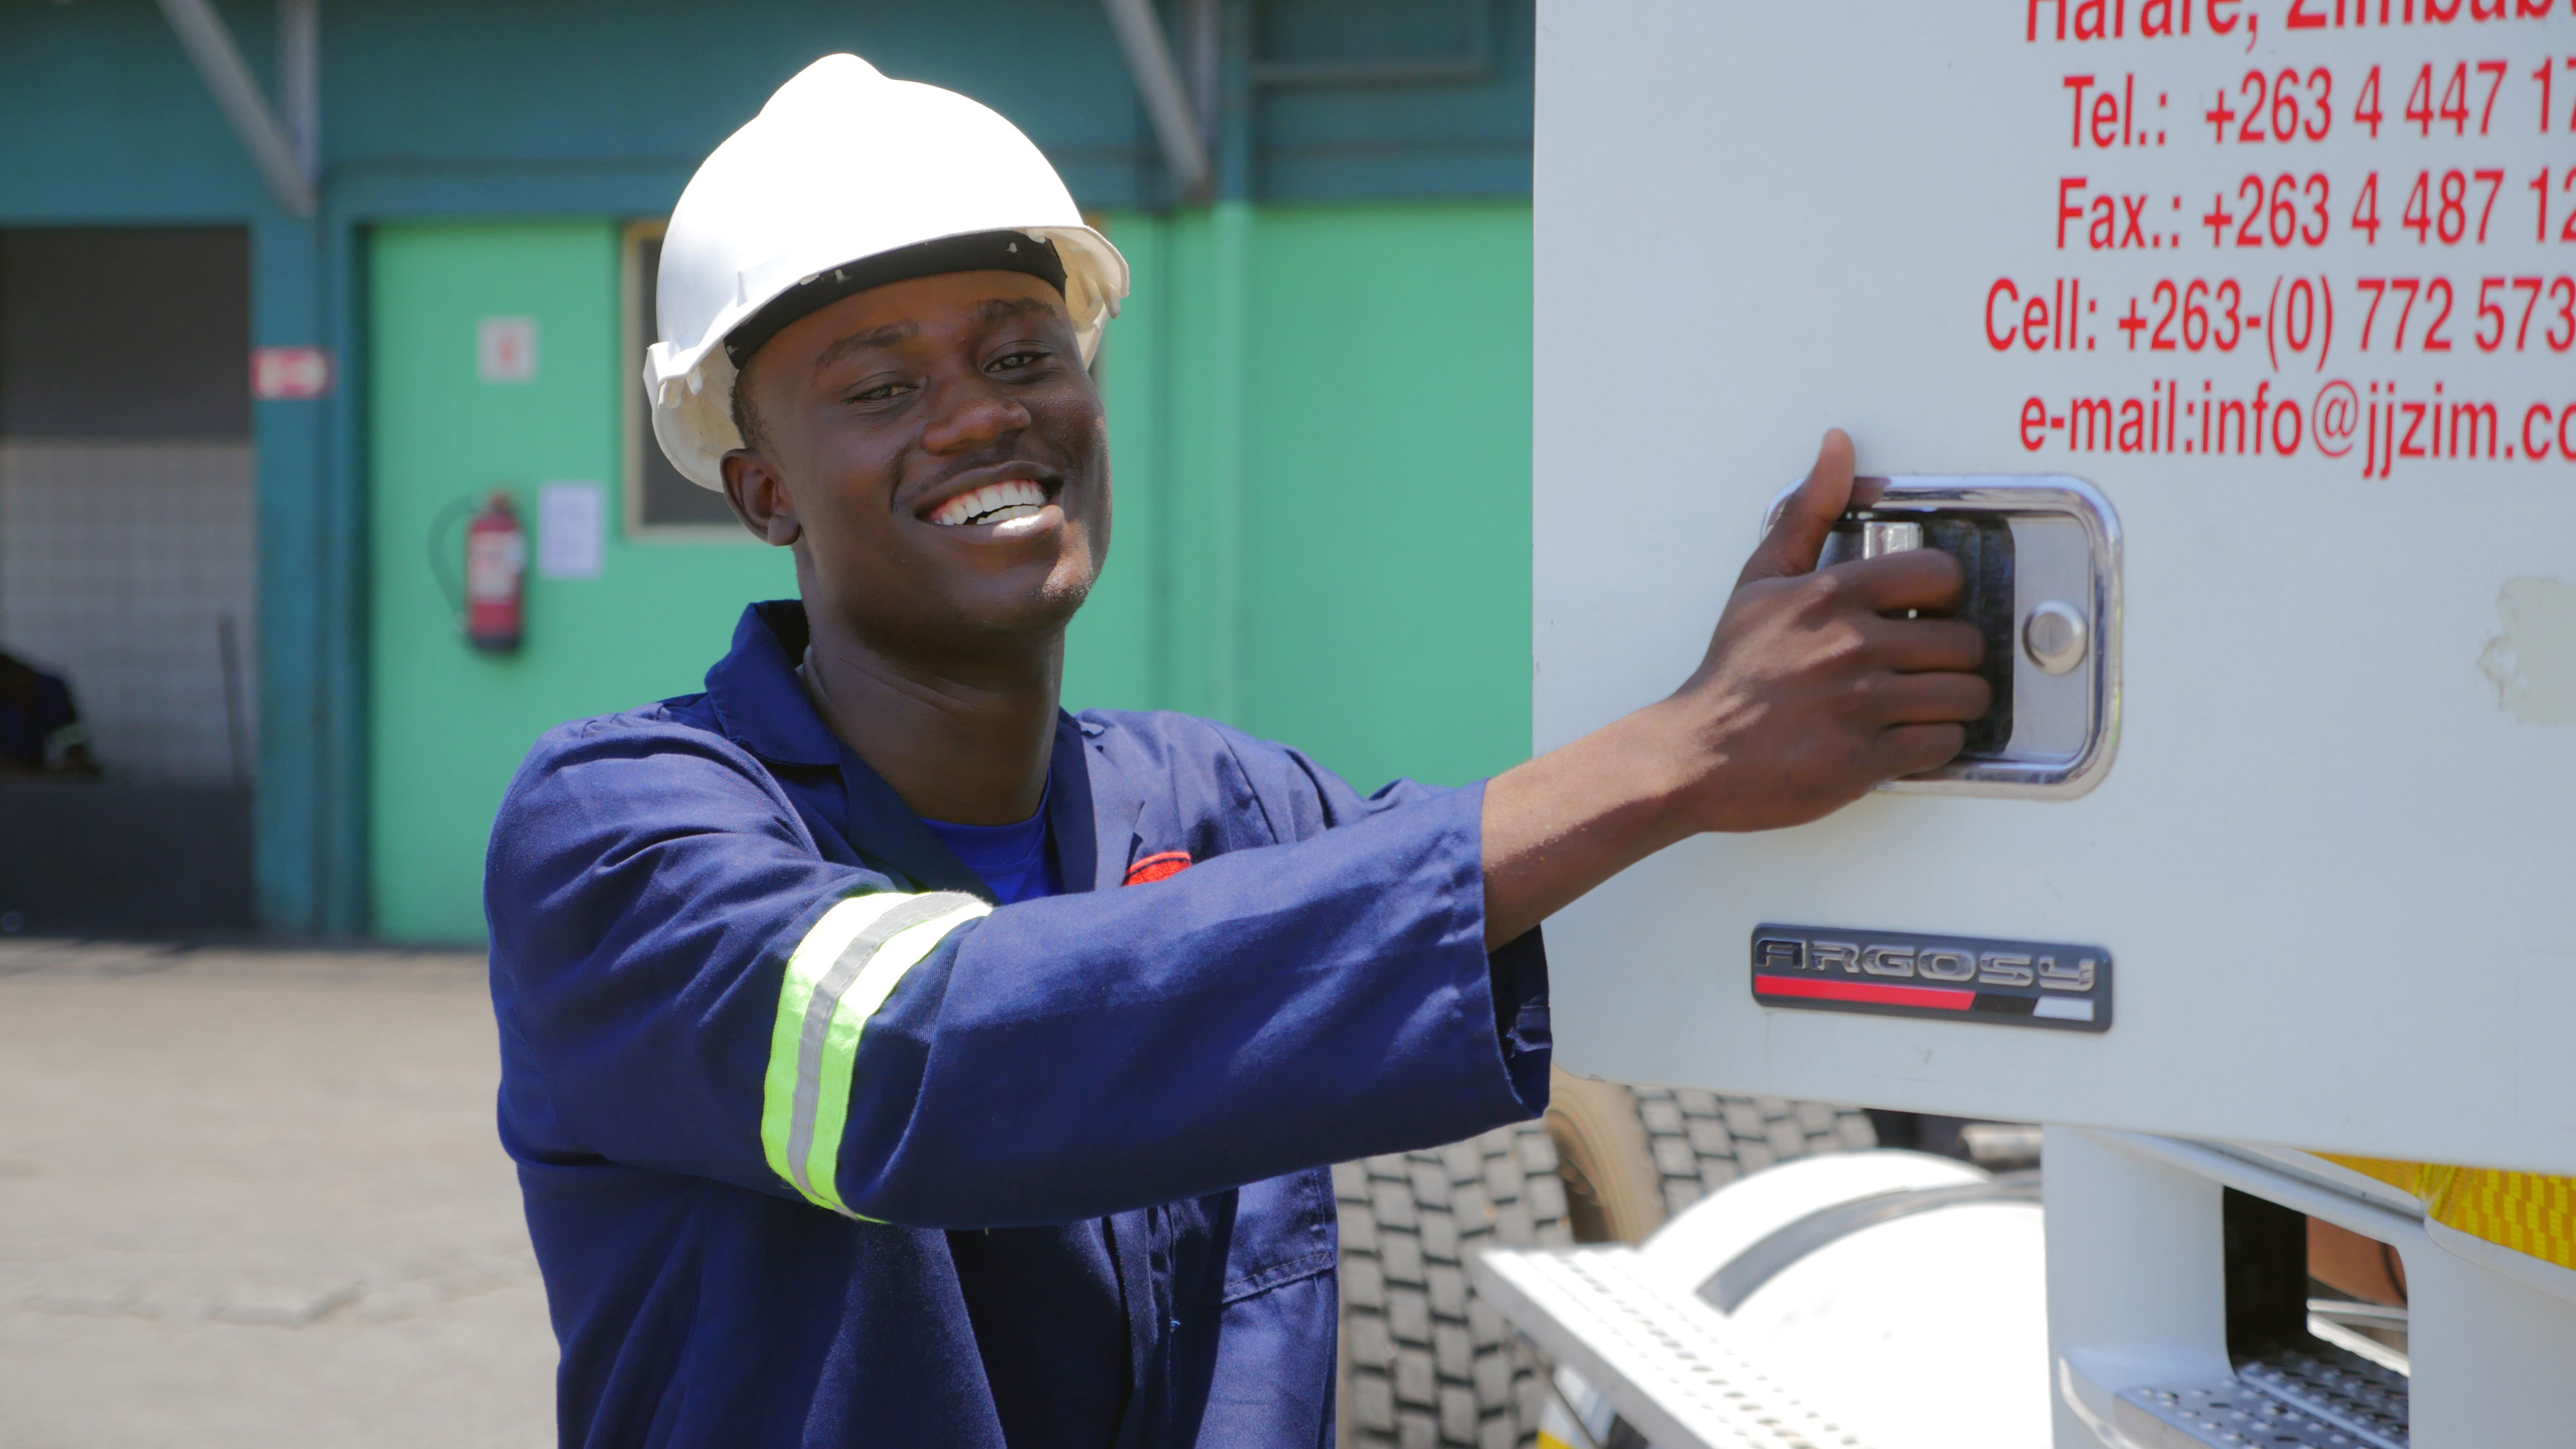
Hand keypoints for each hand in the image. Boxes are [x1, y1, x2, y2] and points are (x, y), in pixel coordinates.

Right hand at [1478, 430, 1990, 945]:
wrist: (1695, 753)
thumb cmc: (1732, 671)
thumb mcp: (1762, 579)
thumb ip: (1808, 511)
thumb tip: (1837, 446)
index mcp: (1831, 594)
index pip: (1940, 575)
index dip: (1943, 596)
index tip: (1925, 613)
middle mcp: (1851, 646)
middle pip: (1963, 642)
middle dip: (1953, 657)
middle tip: (1927, 666)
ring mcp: (1861, 705)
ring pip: (1965, 695)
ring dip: (1954, 703)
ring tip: (1925, 704)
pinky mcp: (1866, 760)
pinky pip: (1945, 745)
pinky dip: (1937, 745)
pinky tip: (1907, 737)